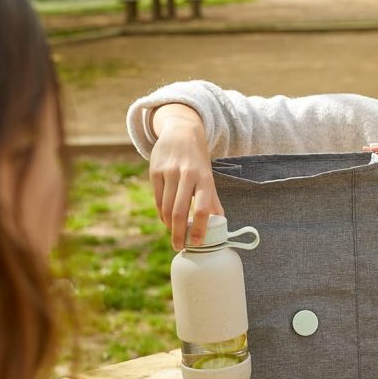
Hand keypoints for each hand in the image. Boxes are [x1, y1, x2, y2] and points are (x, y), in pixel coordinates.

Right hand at [149, 104, 223, 250]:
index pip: (203, 208)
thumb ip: (213, 200)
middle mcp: (187, 175)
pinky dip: (161, 213)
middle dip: (179, 233)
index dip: (199, 227)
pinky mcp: (155, 171)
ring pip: (165, 207)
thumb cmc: (198, 160)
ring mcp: (169, 172)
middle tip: (179, 247)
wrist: (181, 131)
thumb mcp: (208, 176)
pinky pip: (157, 199)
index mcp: (204, 178)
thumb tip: (222, 224)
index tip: (197, 243)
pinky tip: (165, 220)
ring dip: (169, 225)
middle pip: (179, 211)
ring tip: (173, 234)